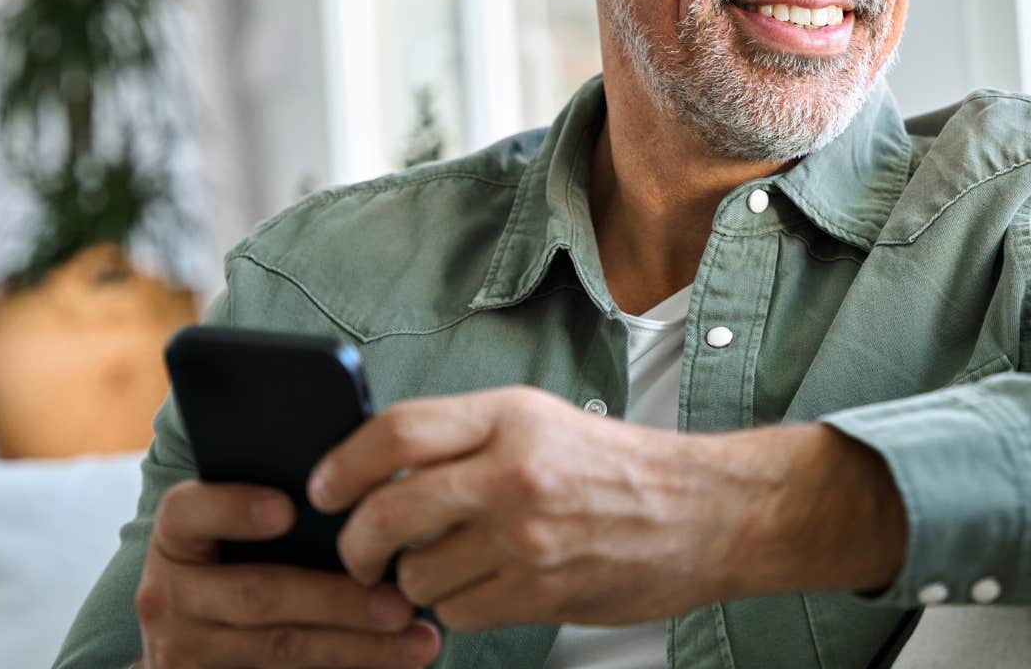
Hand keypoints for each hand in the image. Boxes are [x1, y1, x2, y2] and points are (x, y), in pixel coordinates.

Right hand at [134, 480, 441, 666]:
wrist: (192, 635)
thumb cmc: (239, 557)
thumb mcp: (237, 528)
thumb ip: (280, 505)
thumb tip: (366, 489)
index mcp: (177, 534)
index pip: (189, 511)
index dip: (234, 508)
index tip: (286, 510)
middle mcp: (169, 592)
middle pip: (256, 594)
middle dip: (336, 600)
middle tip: (401, 602)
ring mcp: (183, 647)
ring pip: (279, 648)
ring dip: (357, 647)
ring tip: (418, 641)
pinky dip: (345, 668)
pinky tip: (393, 662)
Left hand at [306, 385, 906, 631]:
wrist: (706, 512)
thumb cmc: (619, 467)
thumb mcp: (542, 421)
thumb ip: (466, 439)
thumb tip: (381, 469)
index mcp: (510, 416)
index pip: (395, 434)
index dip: (343, 466)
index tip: (324, 488)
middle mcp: (514, 472)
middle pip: (387, 514)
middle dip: (356, 544)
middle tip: (357, 553)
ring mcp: (527, 538)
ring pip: (417, 576)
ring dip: (412, 583)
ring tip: (437, 569)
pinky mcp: (541, 591)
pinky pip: (459, 612)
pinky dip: (456, 608)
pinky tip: (480, 588)